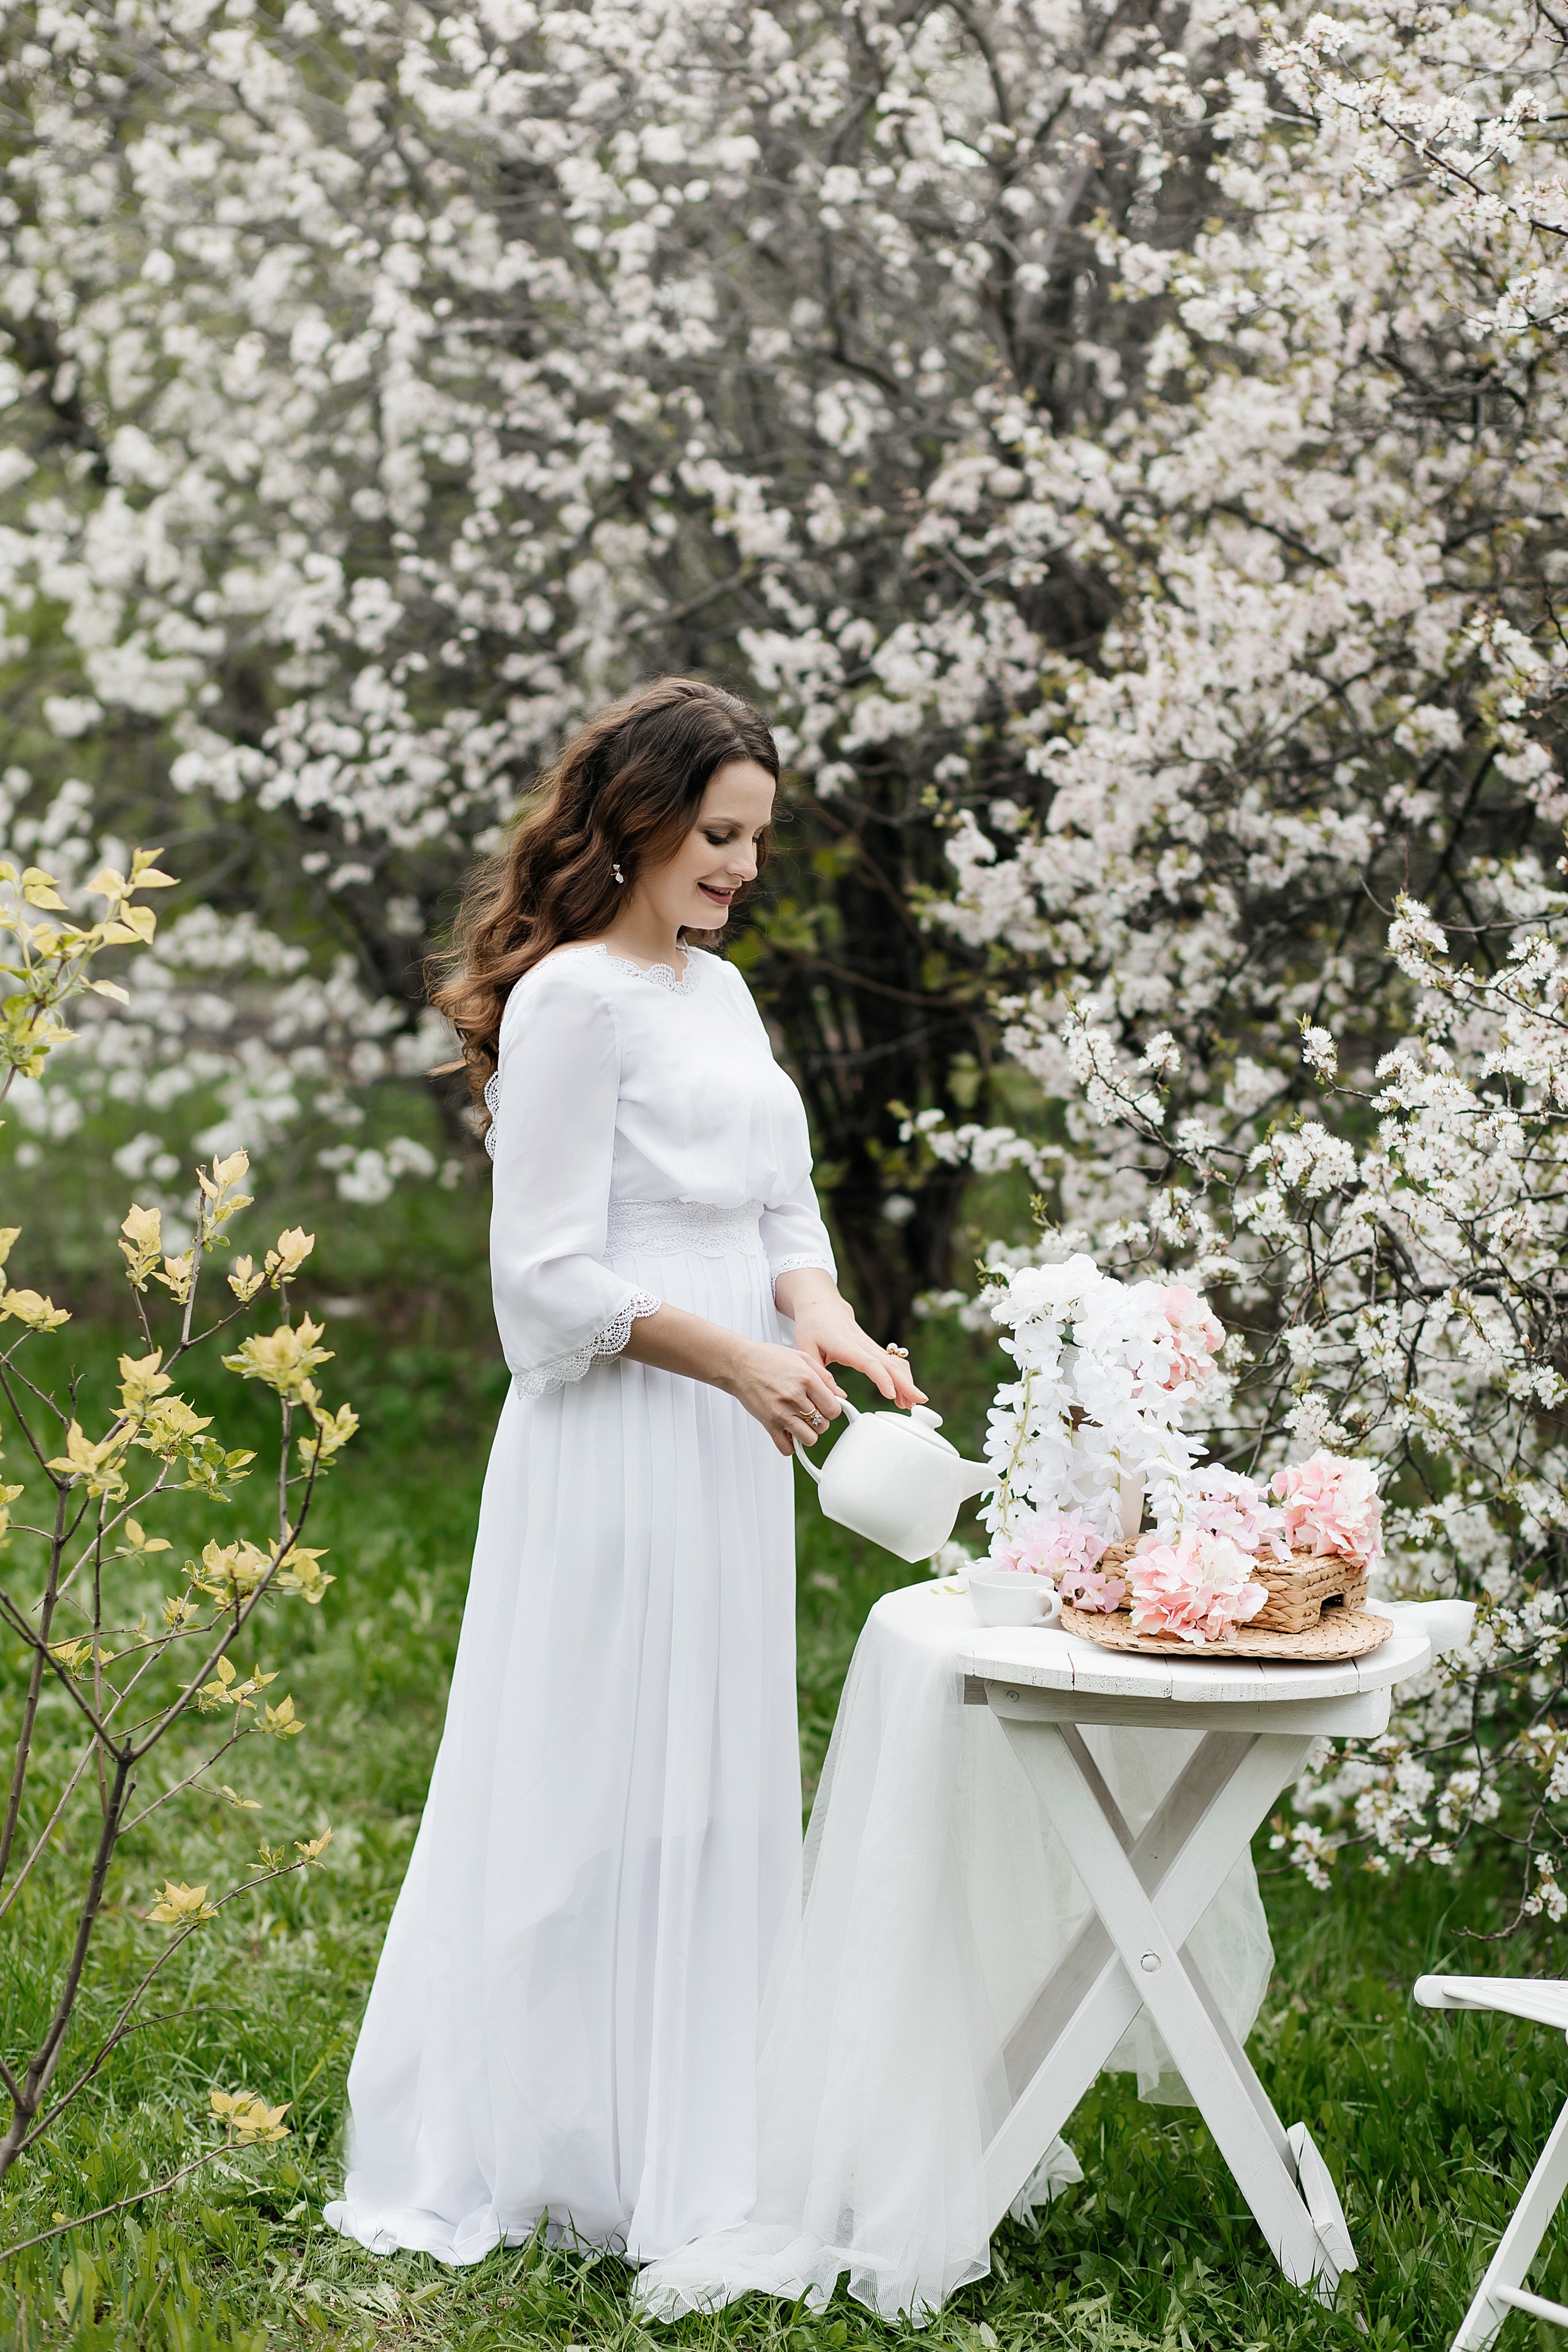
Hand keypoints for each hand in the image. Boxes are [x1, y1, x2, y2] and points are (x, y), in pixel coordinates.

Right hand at [724, 1339, 847, 1457]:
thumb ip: (825, 1378)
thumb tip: (841, 1395)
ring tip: (800, 1421)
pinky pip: (787, 1448)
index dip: (832, 1409)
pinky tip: (788, 1431)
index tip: (825, 1406)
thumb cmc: (768, 1359)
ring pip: (809, 1439)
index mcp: (806, 1379)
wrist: (738, 1364)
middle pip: (823, 1425)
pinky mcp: (768, 1423)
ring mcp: (781, 1412)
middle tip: (810, 1410)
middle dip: (820, 1419)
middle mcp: (794, 1397)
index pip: (834, 1409)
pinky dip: (790, 1445)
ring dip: (807, 1432)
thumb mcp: (802, 1358)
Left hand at [775, 1269, 927, 1409]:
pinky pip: (893, 1362)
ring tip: (911, 1403)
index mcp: (846, 1346)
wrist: (821, 1305)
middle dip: (906, 1384)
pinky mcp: (873, 1348)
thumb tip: (839, 1398)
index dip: (882, 1379)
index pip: (870, 1363)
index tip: (891, 1395)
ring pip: (896, 1363)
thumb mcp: (806, 1350)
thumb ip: (821, 1375)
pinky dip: (902, 1376)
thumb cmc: (812, 1327)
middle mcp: (863, 1345)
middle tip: (918, 1402)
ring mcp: (871, 1345)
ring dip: (907, 1382)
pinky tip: (904, 1392)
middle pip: (890, 1364)